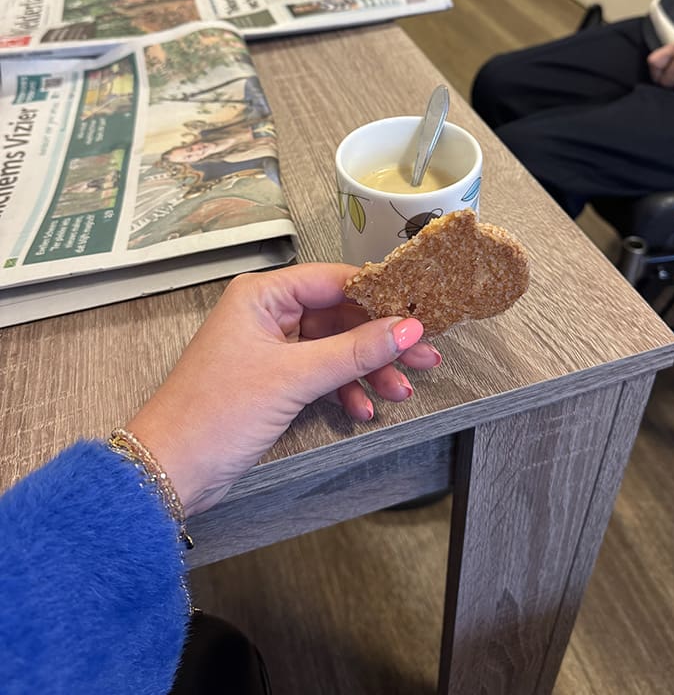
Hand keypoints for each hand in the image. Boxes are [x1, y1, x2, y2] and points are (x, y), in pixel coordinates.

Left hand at [127, 263, 440, 515]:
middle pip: (340, 317)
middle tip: (424, 358)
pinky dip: (344, 390)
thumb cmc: (215, 414)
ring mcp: (271, 348)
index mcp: (262, 295)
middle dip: (380, 342)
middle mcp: (267, 314)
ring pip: (334, 349)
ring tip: (400, 392)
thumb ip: (355, 351)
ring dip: (367, 371)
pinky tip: (363, 409)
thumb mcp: (293, 378)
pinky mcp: (273, 380)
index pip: (335, 281)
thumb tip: (409, 328)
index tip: (420, 312)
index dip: (380, 296)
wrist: (170, 471)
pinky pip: (321, 374)